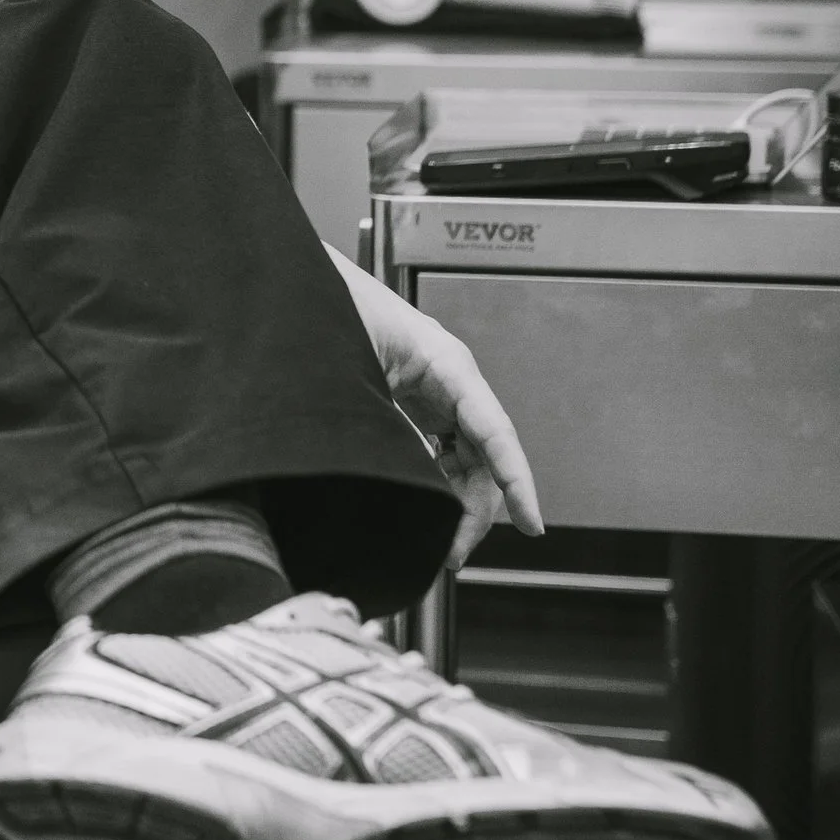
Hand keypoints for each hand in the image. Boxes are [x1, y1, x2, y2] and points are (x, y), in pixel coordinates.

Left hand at [328, 249, 543, 568]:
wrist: (306, 284)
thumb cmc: (333, 307)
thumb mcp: (355, 369)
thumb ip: (384, 422)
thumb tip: (405, 480)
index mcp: (447, 364)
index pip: (496, 432)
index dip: (518, 482)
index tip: (532, 524)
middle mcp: (452, 378)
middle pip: (486, 456)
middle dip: (475, 510)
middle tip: (451, 555)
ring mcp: (438, 390)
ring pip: (468, 458)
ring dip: (458, 502)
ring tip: (438, 542)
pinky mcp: (419, 401)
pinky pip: (445, 449)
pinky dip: (439, 482)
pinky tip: (422, 504)